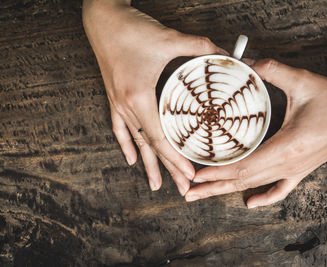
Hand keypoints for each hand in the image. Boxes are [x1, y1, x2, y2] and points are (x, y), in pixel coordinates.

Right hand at [82, 0, 227, 194]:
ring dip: (148, 165)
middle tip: (183, 190)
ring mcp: (118, 105)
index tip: (190, 175)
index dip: (175, 159)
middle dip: (168, 170)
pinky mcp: (114, 98)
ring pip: (136, 142)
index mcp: (139, 96)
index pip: (159, 138)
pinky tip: (131, 160)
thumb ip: (199, 47)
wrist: (102, 20)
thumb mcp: (168, 38)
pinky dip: (127, 145)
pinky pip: (120, 129)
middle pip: (150, 146)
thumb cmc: (131, 30)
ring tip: (155, 185)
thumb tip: (224, 56)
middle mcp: (127, 106)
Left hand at [185, 59, 326, 206]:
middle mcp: (288, 164)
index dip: (217, 173)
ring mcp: (295, 170)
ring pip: (255, 186)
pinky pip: (280, 190)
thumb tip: (246, 63)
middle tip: (189, 192)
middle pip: (243, 181)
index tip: (195, 175)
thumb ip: (272, 70)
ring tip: (205, 196)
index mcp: (286, 146)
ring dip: (228, 191)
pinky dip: (264, 198)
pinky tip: (250, 203)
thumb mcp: (302, 80)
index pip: (242, 167)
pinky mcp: (301, 170)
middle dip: (213, 187)